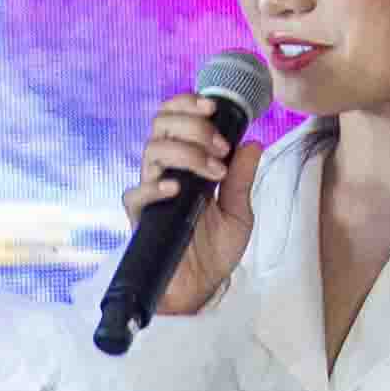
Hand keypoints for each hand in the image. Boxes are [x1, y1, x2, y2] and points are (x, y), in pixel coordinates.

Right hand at [123, 88, 260, 319]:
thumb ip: (242, 178)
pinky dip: (155, 186)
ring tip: (212, 171)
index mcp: (185, 162)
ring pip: (152, 151)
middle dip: (193, 125)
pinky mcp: (141, 218)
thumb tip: (253, 142)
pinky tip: (177, 188)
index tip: (213, 106)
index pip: (175, 118)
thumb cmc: (215, 249)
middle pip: (161, 125)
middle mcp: (165, 171)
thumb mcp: (239, 211)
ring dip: (186, 152)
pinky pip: (136, 193)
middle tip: (220, 146)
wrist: (202, 287)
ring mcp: (151, 192)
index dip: (188, 103)